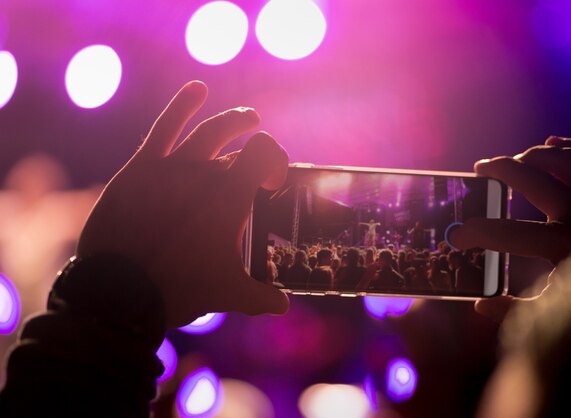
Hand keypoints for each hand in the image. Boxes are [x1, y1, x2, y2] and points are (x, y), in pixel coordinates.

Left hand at [76, 81, 288, 327]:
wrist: (121, 290)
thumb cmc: (180, 289)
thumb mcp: (228, 294)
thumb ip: (262, 297)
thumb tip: (283, 305)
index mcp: (231, 196)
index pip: (266, 153)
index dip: (275, 161)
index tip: (272, 184)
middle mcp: (206, 173)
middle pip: (242, 145)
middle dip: (257, 149)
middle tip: (260, 162)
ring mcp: (173, 166)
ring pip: (210, 131)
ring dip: (233, 121)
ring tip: (247, 118)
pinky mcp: (142, 166)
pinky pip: (165, 127)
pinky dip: (183, 104)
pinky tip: (198, 88)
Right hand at [449, 136, 570, 321]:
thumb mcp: (564, 317)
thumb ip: (517, 311)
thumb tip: (480, 305)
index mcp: (566, 246)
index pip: (504, 233)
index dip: (473, 232)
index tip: (457, 236)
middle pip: (530, 176)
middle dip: (499, 169)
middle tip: (480, 169)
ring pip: (562, 158)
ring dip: (532, 154)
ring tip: (513, 159)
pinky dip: (570, 146)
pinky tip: (552, 142)